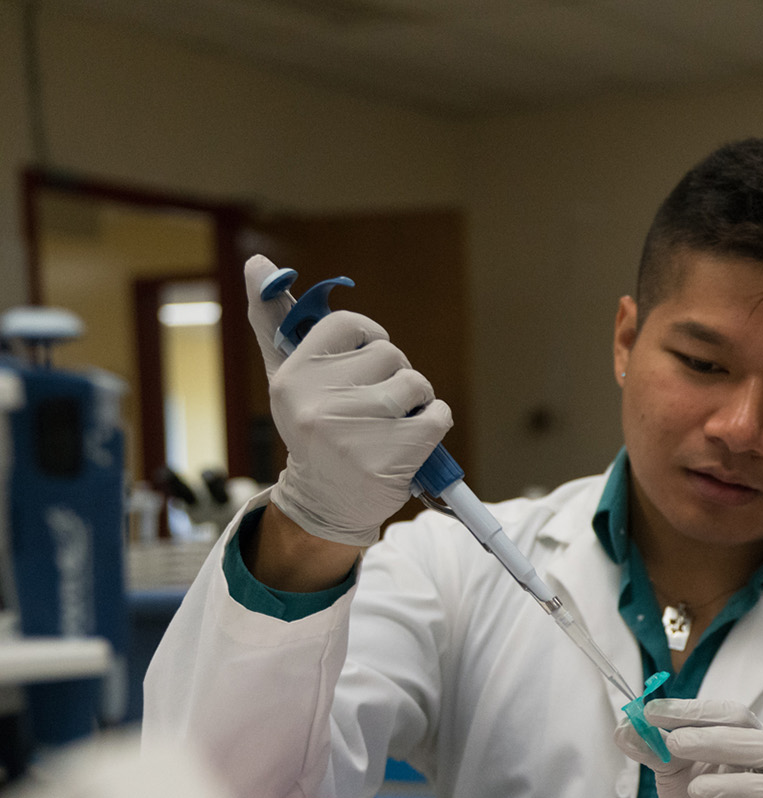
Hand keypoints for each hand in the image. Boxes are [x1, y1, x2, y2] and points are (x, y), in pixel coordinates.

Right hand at [244, 255, 450, 546]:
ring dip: (416, 401)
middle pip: (389, 354)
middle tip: (373, 406)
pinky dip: (434, 424)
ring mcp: (355, 430)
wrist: (327, 501)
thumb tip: (256, 262)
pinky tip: (411, 442)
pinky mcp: (392, 454)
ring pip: (415, 382)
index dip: (368, 339)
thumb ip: (275, 323)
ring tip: (391, 424)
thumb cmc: (315, 429)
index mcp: (292, 378)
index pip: (348, 324)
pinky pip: (438, 414)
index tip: (364, 363)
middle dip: (392, 376)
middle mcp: (317, 402)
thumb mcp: (289, 379)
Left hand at [613, 698, 762, 797]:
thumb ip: (652, 749)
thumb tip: (624, 728)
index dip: (696, 711)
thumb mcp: (669, 772)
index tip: (654, 713)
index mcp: (746, 739)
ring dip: (734, 785)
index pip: (733, 715)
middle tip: (674, 743)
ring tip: (695, 789)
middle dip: (718, 741)